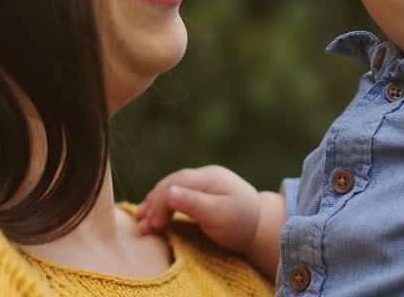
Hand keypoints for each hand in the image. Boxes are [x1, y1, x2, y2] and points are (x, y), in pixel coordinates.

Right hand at [137, 165, 284, 278]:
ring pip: (171, 187)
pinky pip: (177, 193)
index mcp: (209, 177)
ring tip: (142, 221)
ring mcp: (203, 181)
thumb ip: (195, 203)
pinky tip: (152, 213)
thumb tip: (169, 191)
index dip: (161, 204)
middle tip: (143, 228)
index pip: (176, 184)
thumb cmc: (241, 223)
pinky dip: (163, 203)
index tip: (154, 226)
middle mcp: (204, 175)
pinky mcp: (201, 191)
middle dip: (154, 205)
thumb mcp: (220, 215)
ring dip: (155, 204)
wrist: (261, 225)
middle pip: (170, 184)